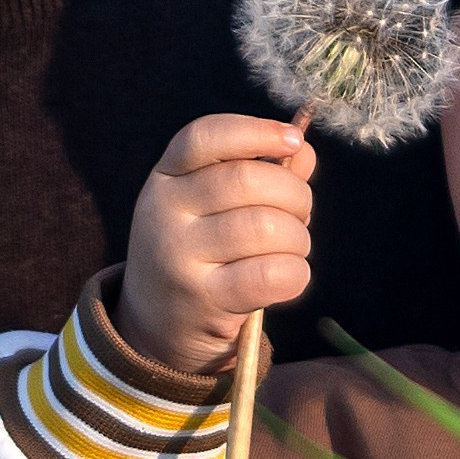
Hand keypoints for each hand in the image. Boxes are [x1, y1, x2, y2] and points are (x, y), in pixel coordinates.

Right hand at [119, 114, 316, 373]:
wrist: (155, 326)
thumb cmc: (201, 253)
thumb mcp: (211, 206)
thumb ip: (258, 172)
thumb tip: (304, 151)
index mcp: (165, 178)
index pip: (204, 136)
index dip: (256, 131)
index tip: (293, 141)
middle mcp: (163, 212)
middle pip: (247, 180)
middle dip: (295, 194)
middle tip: (300, 214)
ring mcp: (178, 257)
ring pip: (265, 227)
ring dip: (298, 237)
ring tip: (294, 247)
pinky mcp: (203, 300)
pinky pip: (271, 274)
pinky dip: (296, 273)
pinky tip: (289, 276)